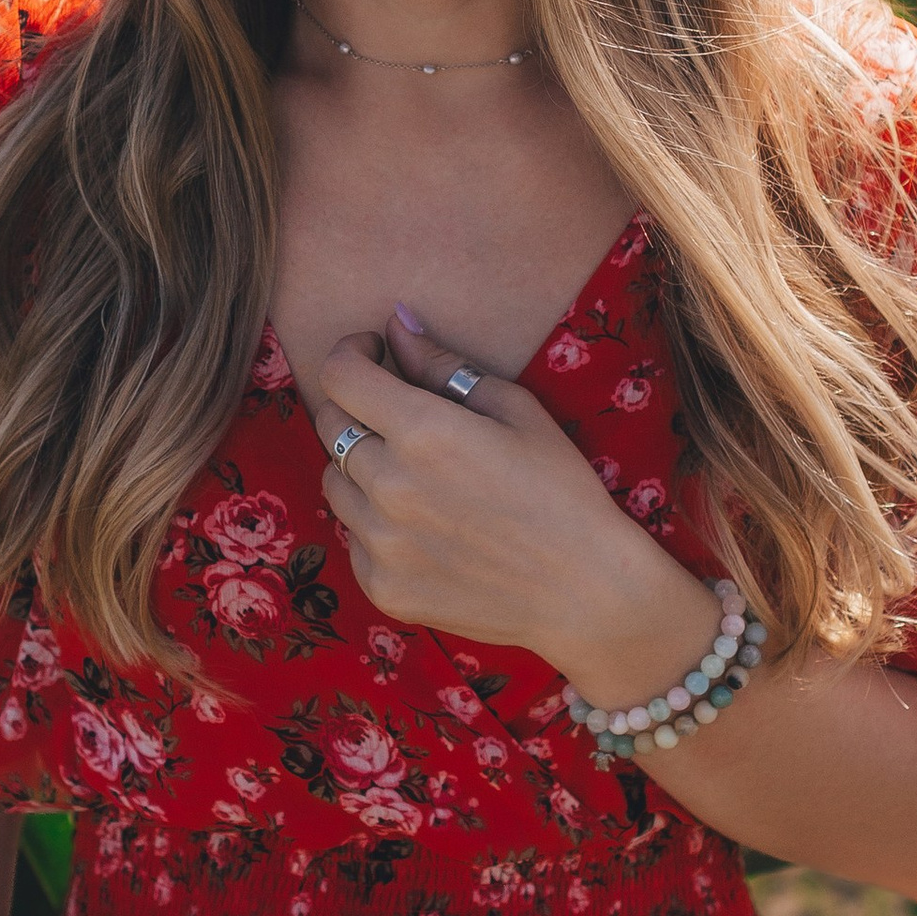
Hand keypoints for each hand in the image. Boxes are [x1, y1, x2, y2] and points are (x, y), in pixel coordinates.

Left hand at [315, 308, 714, 693]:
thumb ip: (443, 364)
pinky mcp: (382, 587)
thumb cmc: (562, 490)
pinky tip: (425, 526)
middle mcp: (389, 486)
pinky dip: (375, 523)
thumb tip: (395, 324)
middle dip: (355, 405)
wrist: (585, 591)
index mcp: (423, 432)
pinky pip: (353, 538)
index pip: (340, 376)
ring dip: (362, 466)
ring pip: (335, 482)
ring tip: (414, 474)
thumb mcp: (516, 410)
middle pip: (330, 425)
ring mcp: (380, 543)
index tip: (373, 356)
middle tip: (396, 413)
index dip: (351, 354)